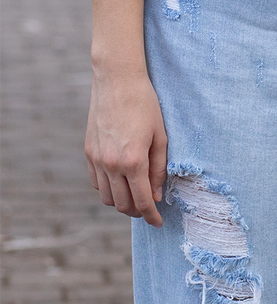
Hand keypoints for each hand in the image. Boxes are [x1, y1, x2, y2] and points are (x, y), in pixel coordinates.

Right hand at [85, 70, 167, 225]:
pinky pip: (96, 182)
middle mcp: (111, 164)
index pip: (142, 200)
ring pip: (106, 197)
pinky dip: (108, 189)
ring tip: (135, 197)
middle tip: (149, 209)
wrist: (117, 81)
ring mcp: (97, 159)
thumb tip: (157, 194)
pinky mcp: (88, 152)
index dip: (152, 215)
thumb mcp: (160, 135)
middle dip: (137, 211)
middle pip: (122, 204)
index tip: (158, 222)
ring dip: (121, 203)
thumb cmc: (145, 104)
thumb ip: (159, 168)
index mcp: (133, 161)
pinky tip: (120, 183)